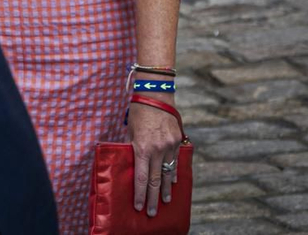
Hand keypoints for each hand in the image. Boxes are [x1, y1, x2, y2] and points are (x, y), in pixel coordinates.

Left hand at [128, 92, 182, 214]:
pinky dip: (174, 173)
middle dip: (153, 198)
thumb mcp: (129, 130)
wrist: (156, 94)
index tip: (139, 206)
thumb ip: (131, 147)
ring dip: (166, 189)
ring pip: (168, 173)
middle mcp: (157, 149)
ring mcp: (169, 146)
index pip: (141, 177)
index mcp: (142, 147)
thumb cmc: (138, 111)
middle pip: (155, 180)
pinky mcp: (178, 141)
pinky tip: (173, 182)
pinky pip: (176, 161)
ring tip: (165, 201)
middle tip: (153, 212)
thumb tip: (131, 161)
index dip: (140, 193)